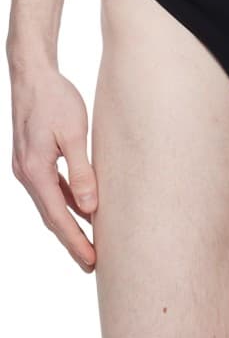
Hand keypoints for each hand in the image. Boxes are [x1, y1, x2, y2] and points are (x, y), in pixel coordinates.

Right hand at [10, 64, 96, 270]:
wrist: (31, 72)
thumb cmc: (55, 97)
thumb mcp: (73, 134)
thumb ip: (82, 172)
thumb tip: (89, 208)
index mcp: (35, 170)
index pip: (58, 217)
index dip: (76, 241)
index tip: (92, 261)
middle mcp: (26, 173)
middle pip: (51, 218)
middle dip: (72, 242)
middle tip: (92, 265)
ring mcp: (26, 168)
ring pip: (50, 206)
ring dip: (68, 226)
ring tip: (89, 246)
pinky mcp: (32, 160)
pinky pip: (50, 191)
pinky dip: (65, 205)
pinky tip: (82, 213)